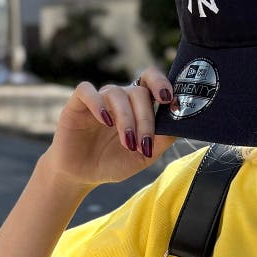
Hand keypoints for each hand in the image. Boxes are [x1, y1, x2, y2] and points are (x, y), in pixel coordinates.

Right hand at [42, 66, 177, 188]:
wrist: (84, 174)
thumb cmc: (114, 162)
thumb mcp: (144, 156)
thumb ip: (162, 140)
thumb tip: (178, 124)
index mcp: (137, 107)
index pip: (151, 82)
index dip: (162, 83)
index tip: (169, 99)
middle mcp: (120, 99)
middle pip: (139, 92)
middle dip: (145, 120)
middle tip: (143, 144)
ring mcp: (99, 99)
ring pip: (117, 93)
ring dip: (127, 119)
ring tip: (128, 144)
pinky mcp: (77, 104)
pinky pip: (87, 91)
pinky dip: (98, 104)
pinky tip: (106, 122)